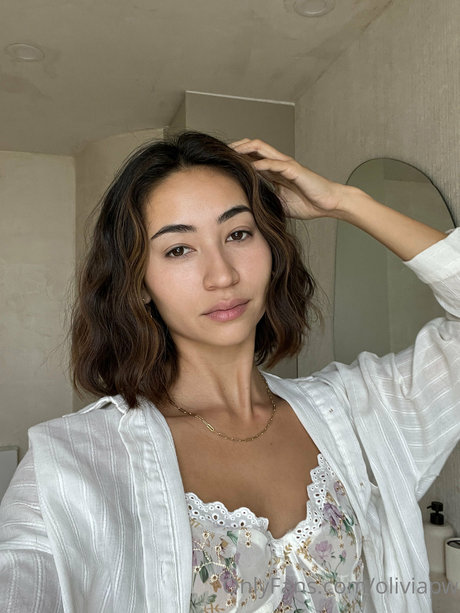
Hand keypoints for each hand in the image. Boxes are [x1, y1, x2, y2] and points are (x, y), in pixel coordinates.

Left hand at [229, 138, 350, 219]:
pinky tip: (252, 167)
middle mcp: (278, 163)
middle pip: (253, 147)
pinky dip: (263, 164)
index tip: (220, 160)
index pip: (251, 157)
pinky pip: (277, 164)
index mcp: (274, 171)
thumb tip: (248, 209)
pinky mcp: (295, 170)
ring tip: (231, 152)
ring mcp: (286, 165)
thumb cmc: (308, 203)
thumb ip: (265, 200)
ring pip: (262, 148)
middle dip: (236, 147)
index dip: (236, 156)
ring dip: (246, 148)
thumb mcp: (279, 204)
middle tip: (220, 151)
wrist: (328, 203)